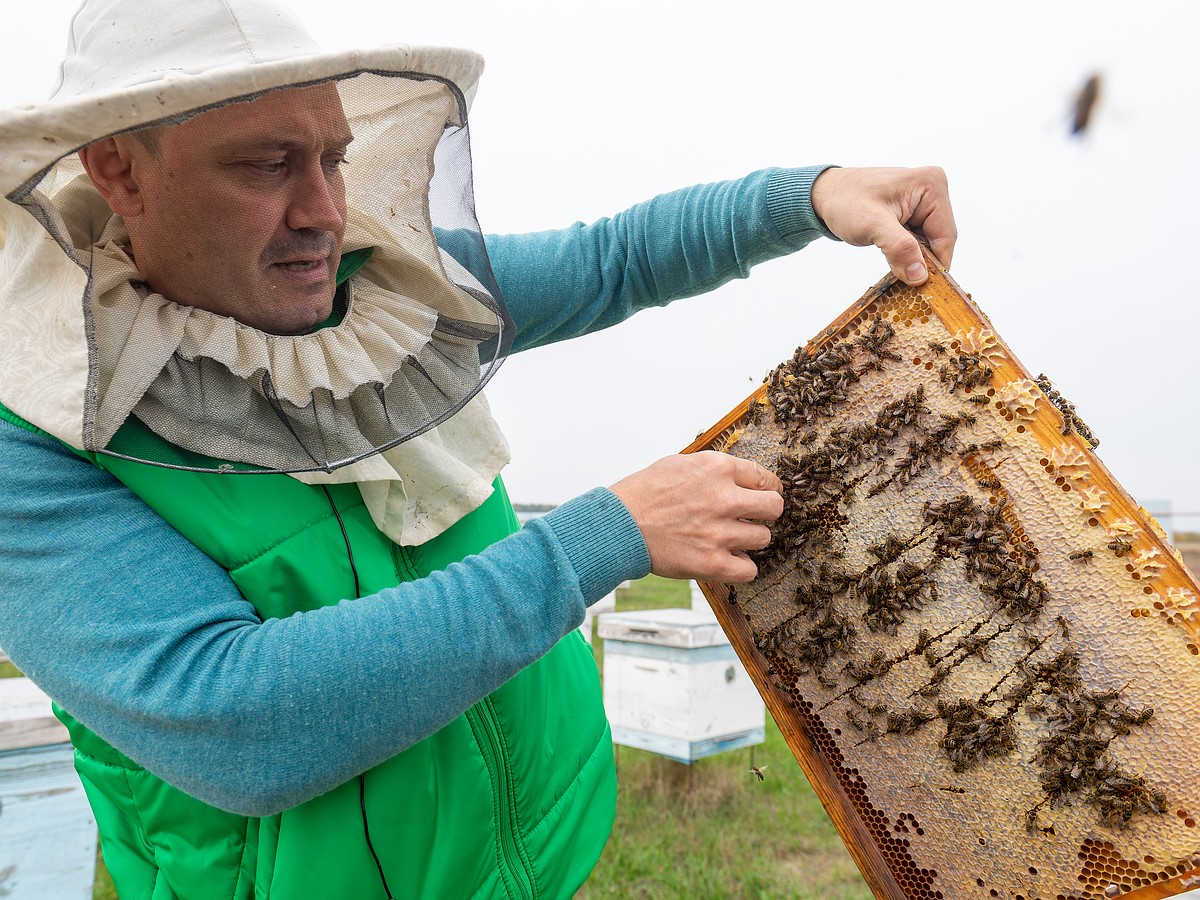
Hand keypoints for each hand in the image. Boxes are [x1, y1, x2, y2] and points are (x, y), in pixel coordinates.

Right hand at [610, 452, 783, 583]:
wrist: (619, 524)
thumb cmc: (644, 493)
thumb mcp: (681, 464)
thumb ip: (714, 470)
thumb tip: (739, 477)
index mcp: (717, 468)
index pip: (765, 477)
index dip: (768, 488)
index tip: (766, 494)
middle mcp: (723, 498)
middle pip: (774, 507)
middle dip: (766, 512)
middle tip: (753, 517)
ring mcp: (719, 532)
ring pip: (763, 538)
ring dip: (750, 539)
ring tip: (731, 539)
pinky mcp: (711, 562)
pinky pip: (749, 570)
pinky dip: (742, 567)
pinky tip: (728, 560)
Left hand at [811, 166, 955, 286]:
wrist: (824, 196)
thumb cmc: (845, 201)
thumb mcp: (873, 225)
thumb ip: (899, 249)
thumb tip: (920, 275)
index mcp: (931, 185)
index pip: (945, 235)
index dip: (937, 264)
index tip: (926, 289)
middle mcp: (932, 190)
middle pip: (939, 240)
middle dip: (923, 262)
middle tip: (907, 283)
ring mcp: (923, 201)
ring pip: (928, 243)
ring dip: (913, 259)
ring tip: (896, 269)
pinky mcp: (912, 213)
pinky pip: (917, 241)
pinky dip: (907, 254)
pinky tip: (894, 261)